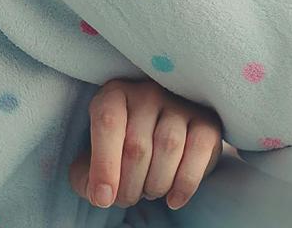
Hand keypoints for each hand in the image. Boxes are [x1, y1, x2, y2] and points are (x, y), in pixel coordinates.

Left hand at [68, 78, 224, 211]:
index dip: (104, 164)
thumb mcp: (93, 161)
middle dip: (129, 186)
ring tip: (148, 191)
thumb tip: (100, 193)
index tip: (103, 198)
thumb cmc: (119, 151)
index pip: (107, 121)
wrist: (155, 138)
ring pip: (168, 146)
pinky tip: (173, 199)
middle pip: (137, 145)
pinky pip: (199, 149)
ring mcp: (179, 103)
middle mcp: (147, 91)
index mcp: (114, 94)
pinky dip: (186, 183)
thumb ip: (85, 177)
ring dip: (156, 185)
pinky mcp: (206, 120)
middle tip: (126, 198)